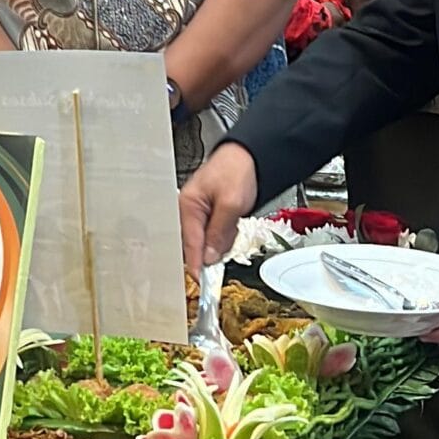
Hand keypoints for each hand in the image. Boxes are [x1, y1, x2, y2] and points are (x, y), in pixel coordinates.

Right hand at [178, 144, 257, 272]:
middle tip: (228, 242)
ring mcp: (199, 213)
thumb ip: (219, 231)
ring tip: (233, 221)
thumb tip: (210, 257)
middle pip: (196, 245)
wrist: (251, 156)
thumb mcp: (231, 203)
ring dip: (221, 242)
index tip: (203, 283)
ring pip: (207, 241)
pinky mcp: (210, 216)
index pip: (190, 243)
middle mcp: (189, 210)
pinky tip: (233, 223)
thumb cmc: (237, 169)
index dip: (197, 265)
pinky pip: (214, 234)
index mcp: (187, 205)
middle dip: (213, 250)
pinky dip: (225, 235)